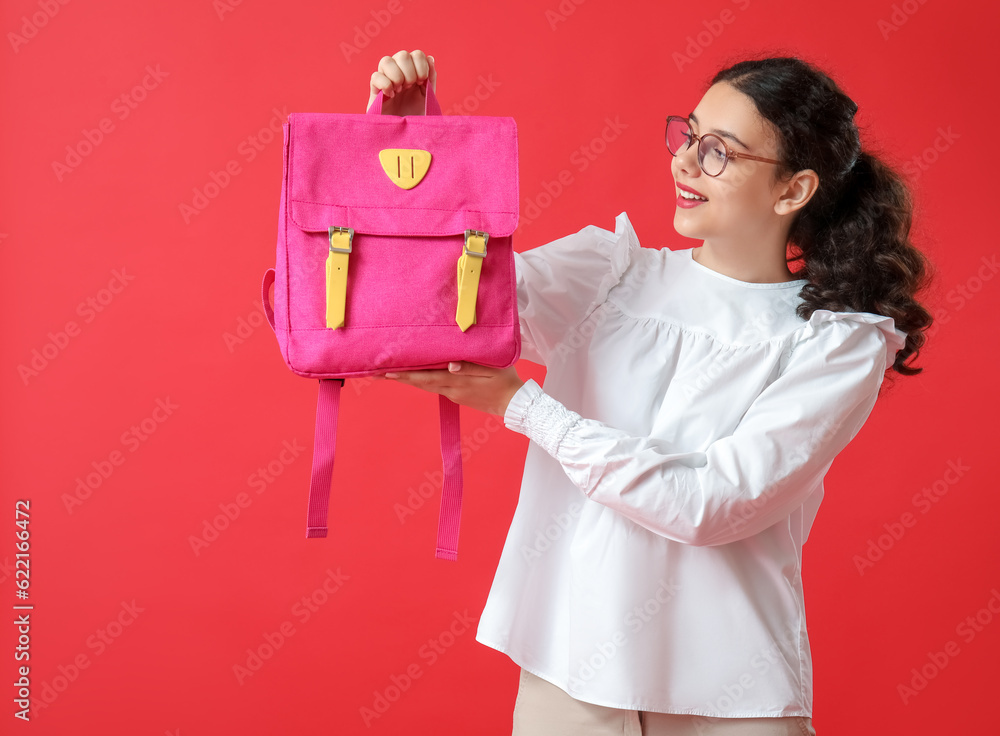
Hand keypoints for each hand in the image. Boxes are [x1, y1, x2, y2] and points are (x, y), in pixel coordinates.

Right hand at [367, 49, 436, 115]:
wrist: (406, 139)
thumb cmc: (417, 120)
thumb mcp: (429, 99)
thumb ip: (431, 80)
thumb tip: (430, 58)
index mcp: (414, 74)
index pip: (417, 55)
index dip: (421, 65)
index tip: (422, 82)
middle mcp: (400, 74)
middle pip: (402, 55)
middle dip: (409, 71)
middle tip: (410, 87)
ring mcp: (386, 81)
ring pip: (386, 61)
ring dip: (396, 75)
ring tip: (399, 91)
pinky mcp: (375, 92)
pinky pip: (375, 76)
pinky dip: (385, 83)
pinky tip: (391, 95)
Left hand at [373, 361, 523, 416]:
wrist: (515, 404)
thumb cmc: (505, 381)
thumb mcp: (491, 370)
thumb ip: (469, 367)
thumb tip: (449, 365)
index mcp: (456, 382)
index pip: (425, 377)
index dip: (405, 375)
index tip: (386, 372)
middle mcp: (450, 390)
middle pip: (419, 383)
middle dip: (398, 377)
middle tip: (375, 372)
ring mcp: (453, 394)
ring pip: (425, 385)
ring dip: (408, 380)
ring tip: (389, 373)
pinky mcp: (457, 395)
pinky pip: (435, 386)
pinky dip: (422, 380)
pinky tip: (416, 374)